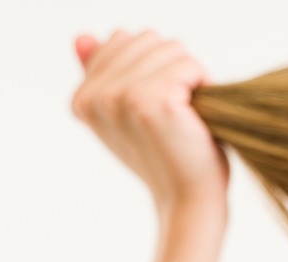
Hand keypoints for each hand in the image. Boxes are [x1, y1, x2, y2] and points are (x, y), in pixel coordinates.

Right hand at [71, 30, 229, 232]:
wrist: (187, 198)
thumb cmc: (167, 154)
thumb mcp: (129, 112)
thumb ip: (105, 72)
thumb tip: (83, 37)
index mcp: (83, 98)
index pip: (126, 39)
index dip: (155, 69)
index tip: (155, 110)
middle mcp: (95, 96)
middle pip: (149, 38)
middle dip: (172, 70)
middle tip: (173, 115)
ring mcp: (120, 97)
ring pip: (172, 49)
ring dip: (189, 80)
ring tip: (183, 117)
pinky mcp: (151, 100)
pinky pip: (191, 65)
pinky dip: (204, 87)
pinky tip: (194, 119)